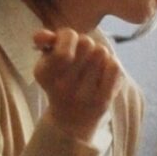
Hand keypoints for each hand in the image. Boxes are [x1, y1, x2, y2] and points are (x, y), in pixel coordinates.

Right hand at [32, 27, 120, 143]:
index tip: (68, 45)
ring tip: (93, 65)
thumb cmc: (60, 81)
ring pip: (101, 52)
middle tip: (83, 56)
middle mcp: (61, 86)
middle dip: (86, 44)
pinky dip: (111, 64)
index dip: (70, 36)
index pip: (65, 40)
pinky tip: (104, 71)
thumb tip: (42, 34)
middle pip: (86, 42)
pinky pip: (114, 66)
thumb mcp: (47, 62)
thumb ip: (44, 42)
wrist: (70, 121)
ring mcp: (83, 95)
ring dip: (99, 54)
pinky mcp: (102, 101)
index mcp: (44, 73)